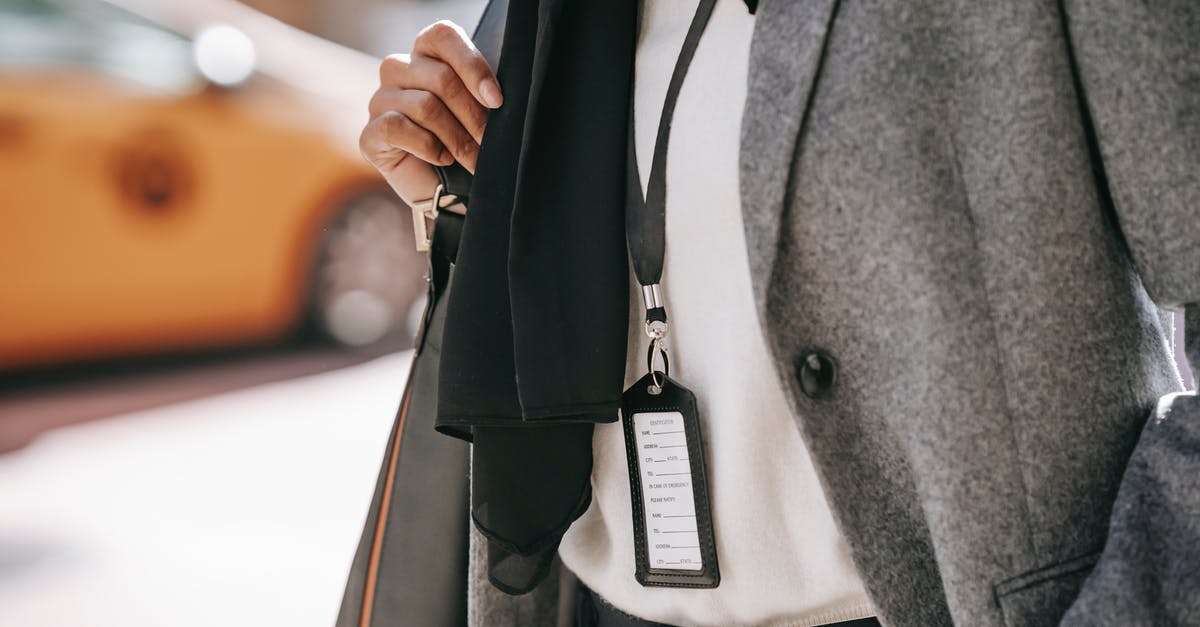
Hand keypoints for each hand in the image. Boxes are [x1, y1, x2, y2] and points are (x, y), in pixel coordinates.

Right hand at [359, 20, 501, 207]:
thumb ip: (483, 92)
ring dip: (457, 137)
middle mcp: (398, 71)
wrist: (451, 195)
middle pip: (440, 77)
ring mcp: (380, 101)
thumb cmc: (469, 147)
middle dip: (473, 114)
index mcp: (426, 55)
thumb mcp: (482, 112)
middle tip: (490, 141)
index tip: (497, 100)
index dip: (472, 65)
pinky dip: (429, 148)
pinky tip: (442, 160)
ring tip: (473, 158)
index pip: (442, 36)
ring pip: (424, 105)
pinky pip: (398, 128)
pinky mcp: (370, 135)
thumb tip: (495, 96)